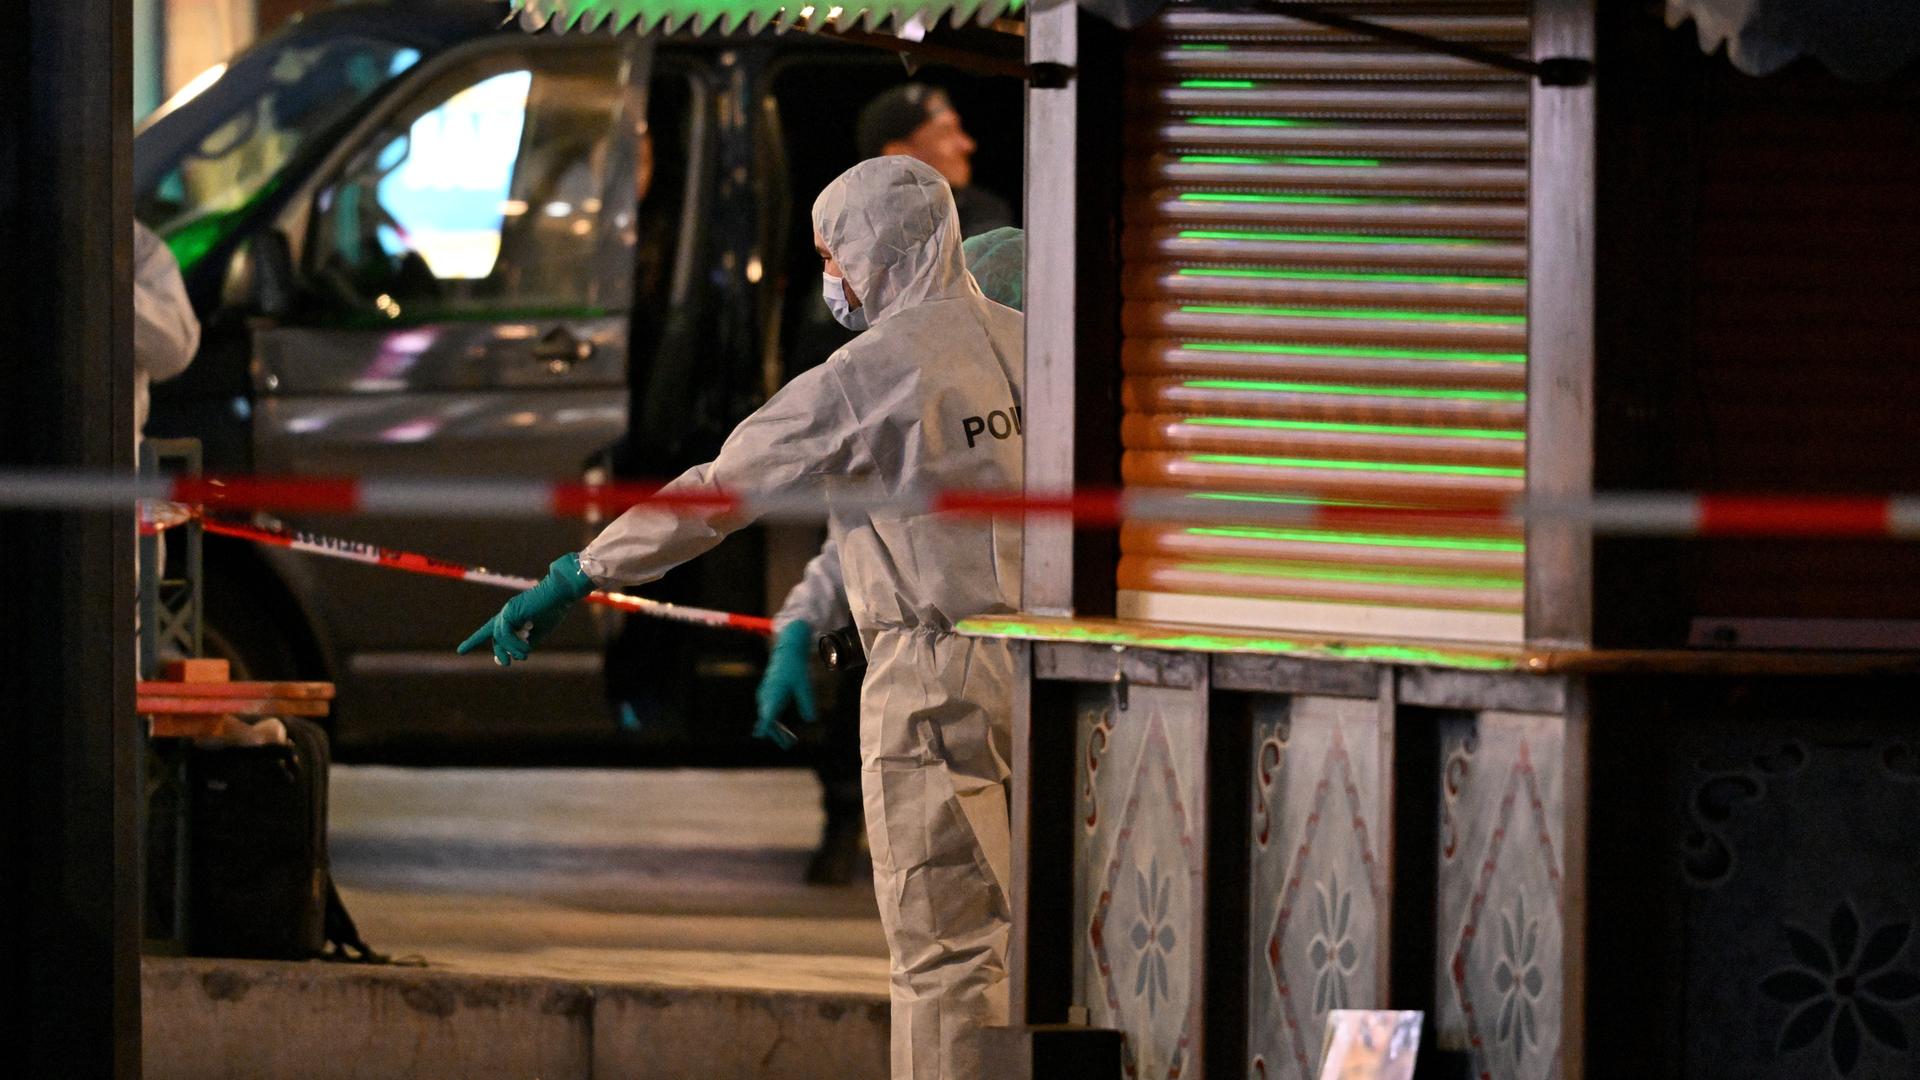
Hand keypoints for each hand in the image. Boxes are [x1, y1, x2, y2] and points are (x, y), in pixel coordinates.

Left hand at [458, 553, 595, 666]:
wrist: (561, 594)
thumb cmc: (553, 610)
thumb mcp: (539, 633)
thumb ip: (526, 643)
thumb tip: (516, 656)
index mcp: (513, 617)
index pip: (490, 630)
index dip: (475, 640)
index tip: (460, 651)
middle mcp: (507, 613)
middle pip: (494, 635)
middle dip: (499, 652)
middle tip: (505, 663)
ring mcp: (508, 611)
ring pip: (499, 636)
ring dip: (511, 650)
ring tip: (525, 654)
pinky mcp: (510, 611)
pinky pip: (505, 633)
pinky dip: (514, 644)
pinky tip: (526, 648)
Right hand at [753, 621, 817, 749]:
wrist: (787, 653)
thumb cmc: (795, 668)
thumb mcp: (804, 684)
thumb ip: (807, 702)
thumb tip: (812, 720)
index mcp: (774, 693)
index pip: (767, 712)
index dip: (763, 725)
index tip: (758, 735)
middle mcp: (766, 696)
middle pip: (768, 720)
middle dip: (777, 734)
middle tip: (790, 744)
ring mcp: (765, 697)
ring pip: (768, 718)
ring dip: (778, 731)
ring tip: (791, 742)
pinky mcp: (768, 696)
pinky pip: (770, 714)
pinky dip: (777, 724)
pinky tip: (785, 733)